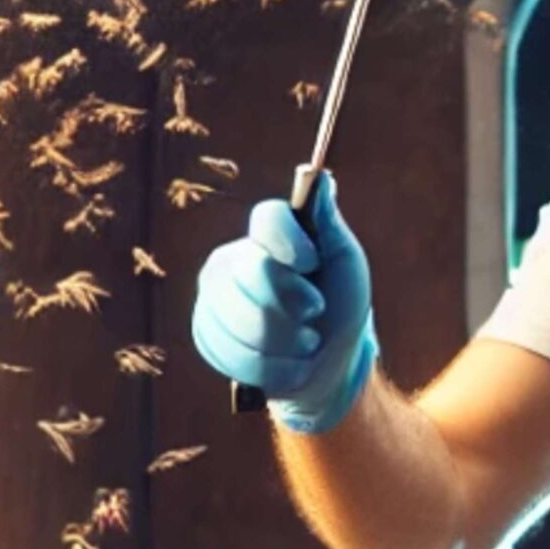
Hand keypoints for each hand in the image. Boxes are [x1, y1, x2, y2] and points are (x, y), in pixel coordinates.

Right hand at [192, 169, 377, 433]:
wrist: (327, 365)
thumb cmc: (341, 305)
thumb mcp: (344, 263)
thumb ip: (328, 224)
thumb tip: (322, 180)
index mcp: (267, 235)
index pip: (267, 218)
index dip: (290, 243)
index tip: (312, 265)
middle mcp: (230, 259)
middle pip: (255, 275)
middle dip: (296, 306)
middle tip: (315, 316)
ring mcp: (211, 297)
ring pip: (243, 322)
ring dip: (287, 344)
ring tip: (304, 344)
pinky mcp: (205, 334)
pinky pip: (232, 354)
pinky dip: (270, 368)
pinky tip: (286, 364)